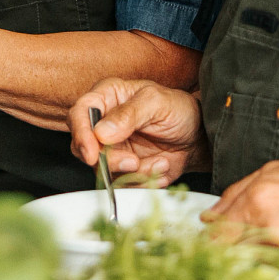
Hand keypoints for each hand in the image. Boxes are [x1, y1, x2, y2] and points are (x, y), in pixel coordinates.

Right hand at [68, 80, 205, 185]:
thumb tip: (101, 132)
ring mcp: (112, 148)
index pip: (80, 113)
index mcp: (107, 97)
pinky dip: (144, 179)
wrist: (198, 136)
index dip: (81, 134)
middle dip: (110, 160)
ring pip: (103, 169)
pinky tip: (162, 165)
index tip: (92, 153)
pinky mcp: (123, 168)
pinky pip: (122, 182)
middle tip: (134, 162)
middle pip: (84, 147)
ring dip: (134, 172)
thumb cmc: (179, 110)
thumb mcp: (158, 102)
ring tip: (160, 161)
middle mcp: (104, 123)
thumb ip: (129, 114)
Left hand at [206, 152, 278, 279]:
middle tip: (242, 245)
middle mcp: (269, 232)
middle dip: (228, 252)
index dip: (212, 237)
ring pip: (248, 272)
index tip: (211, 240)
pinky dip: (274, 277)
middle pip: (227, 254)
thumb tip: (213, 213)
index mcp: (259, 201)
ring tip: (272, 250)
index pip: (216, 232)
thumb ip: (239, 191)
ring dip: (250, 265)